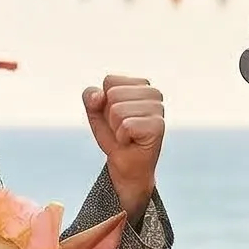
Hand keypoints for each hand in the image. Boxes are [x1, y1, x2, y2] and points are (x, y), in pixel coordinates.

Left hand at [83, 74, 164, 209]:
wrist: (126, 168)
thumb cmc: (115, 138)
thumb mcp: (96, 113)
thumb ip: (91, 97)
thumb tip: (99, 96)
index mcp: (141, 84)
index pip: (110, 81)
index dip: (104, 103)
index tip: (116, 118)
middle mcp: (153, 93)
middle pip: (112, 94)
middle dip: (109, 116)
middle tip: (122, 129)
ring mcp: (158, 109)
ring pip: (117, 110)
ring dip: (116, 129)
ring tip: (127, 136)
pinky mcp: (158, 126)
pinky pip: (125, 126)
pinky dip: (122, 138)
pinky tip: (132, 142)